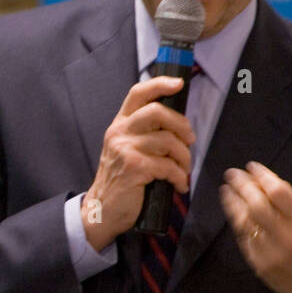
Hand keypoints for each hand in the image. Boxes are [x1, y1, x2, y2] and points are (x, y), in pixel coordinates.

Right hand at [82, 76, 194, 251]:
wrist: (102, 209)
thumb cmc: (121, 179)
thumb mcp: (126, 149)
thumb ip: (145, 133)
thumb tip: (178, 124)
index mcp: (120, 124)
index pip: (138, 93)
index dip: (160, 84)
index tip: (179, 83)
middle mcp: (120, 132)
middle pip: (157, 112)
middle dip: (181, 125)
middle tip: (189, 141)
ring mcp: (125, 149)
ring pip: (168, 141)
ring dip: (184, 157)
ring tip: (184, 170)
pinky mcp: (134, 167)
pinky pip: (168, 165)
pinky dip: (179, 177)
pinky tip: (179, 185)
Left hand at [219, 148, 291, 292]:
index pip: (279, 192)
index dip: (263, 176)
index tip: (252, 166)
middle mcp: (289, 238)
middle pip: (258, 204)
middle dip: (242, 185)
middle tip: (233, 173)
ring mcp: (272, 253)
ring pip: (246, 221)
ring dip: (233, 201)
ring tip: (227, 188)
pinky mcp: (260, 264)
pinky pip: (243, 237)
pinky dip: (236, 220)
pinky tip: (232, 208)